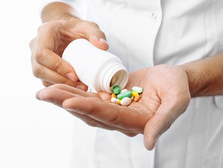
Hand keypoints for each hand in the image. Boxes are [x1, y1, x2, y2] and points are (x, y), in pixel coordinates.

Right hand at [29, 16, 108, 88]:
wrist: (68, 30)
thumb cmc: (76, 28)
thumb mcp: (87, 26)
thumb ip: (96, 33)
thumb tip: (103, 46)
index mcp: (44, 33)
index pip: (42, 53)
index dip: (57, 66)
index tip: (74, 75)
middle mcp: (35, 46)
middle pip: (38, 69)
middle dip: (59, 80)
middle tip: (80, 85)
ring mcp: (35, 58)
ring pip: (41, 77)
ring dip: (59, 85)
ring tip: (81, 88)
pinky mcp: (41, 68)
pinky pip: (45, 81)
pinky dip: (59, 87)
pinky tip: (75, 89)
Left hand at [36, 64, 190, 149]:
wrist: (174, 80)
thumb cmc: (177, 87)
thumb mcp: (176, 101)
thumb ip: (163, 121)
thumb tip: (149, 143)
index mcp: (135, 121)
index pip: (108, 116)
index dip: (89, 108)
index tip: (69, 101)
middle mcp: (121, 119)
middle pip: (90, 112)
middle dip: (67, 102)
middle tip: (45, 94)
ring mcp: (114, 109)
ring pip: (86, 105)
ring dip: (65, 98)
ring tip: (44, 91)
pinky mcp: (111, 98)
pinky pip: (90, 96)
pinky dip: (74, 92)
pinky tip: (59, 86)